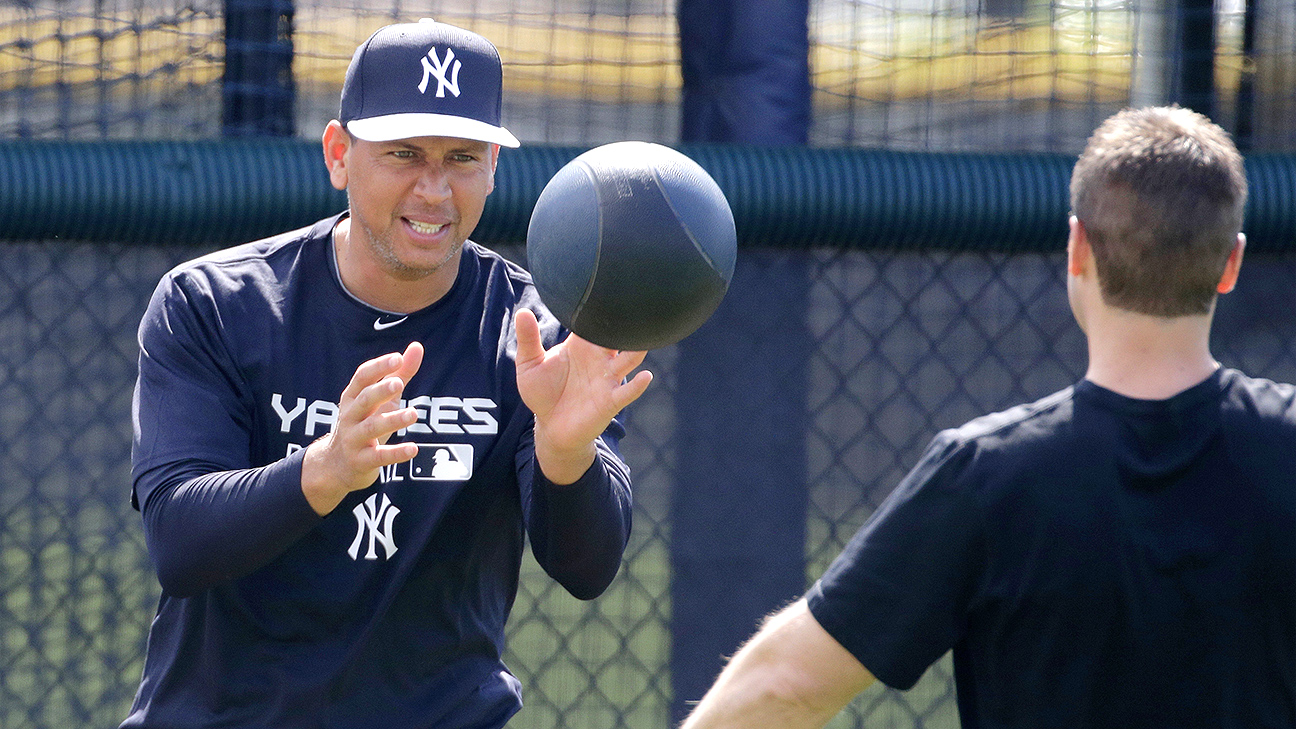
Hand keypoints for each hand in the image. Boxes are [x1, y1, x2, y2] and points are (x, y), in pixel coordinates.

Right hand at [301, 342, 423, 514]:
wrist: (336, 465)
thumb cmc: (364, 424)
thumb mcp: (381, 400)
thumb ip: (399, 374)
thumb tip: (417, 346)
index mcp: (353, 397)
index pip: (362, 377)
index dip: (379, 367)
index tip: (398, 357)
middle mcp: (350, 416)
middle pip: (364, 400)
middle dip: (380, 391)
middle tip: (399, 383)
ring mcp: (353, 439)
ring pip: (371, 428)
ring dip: (392, 420)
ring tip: (413, 414)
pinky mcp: (361, 461)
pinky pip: (379, 457)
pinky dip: (396, 453)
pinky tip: (413, 449)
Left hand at [515, 309, 652, 483]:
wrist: (550, 426)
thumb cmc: (542, 392)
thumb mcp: (529, 364)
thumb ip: (528, 339)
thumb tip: (523, 312)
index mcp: (582, 345)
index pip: (596, 321)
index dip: (603, 307)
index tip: (608, 287)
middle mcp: (600, 358)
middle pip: (619, 336)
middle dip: (627, 324)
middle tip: (634, 307)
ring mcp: (607, 379)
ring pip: (629, 359)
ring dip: (637, 349)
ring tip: (644, 338)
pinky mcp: (610, 401)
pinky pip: (627, 392)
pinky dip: (637, 385)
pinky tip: (645, 376)